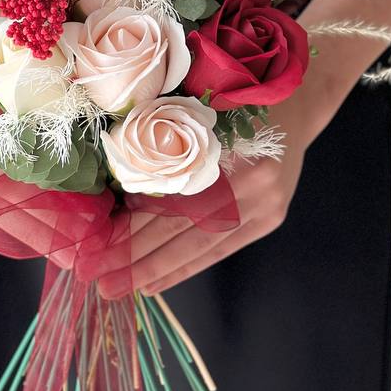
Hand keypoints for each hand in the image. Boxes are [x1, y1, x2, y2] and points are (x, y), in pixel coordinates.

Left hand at [88, 83, 334, 298]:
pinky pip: (221, 249)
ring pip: (199, 243)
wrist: (293, 105)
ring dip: (156, 268)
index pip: (168, 198)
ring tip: (120, 286)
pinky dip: (186, 267)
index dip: (131, 225)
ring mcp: (265, 202)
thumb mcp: (194, 114)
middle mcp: (250, 178)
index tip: (96, 246)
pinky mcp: (270, 217)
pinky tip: (157, 283)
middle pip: (181, 225)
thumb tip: (122, 203)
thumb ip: (164, 152)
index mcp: (226, 144)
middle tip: (98, 276)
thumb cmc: (232, 103)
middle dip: (136, 254)